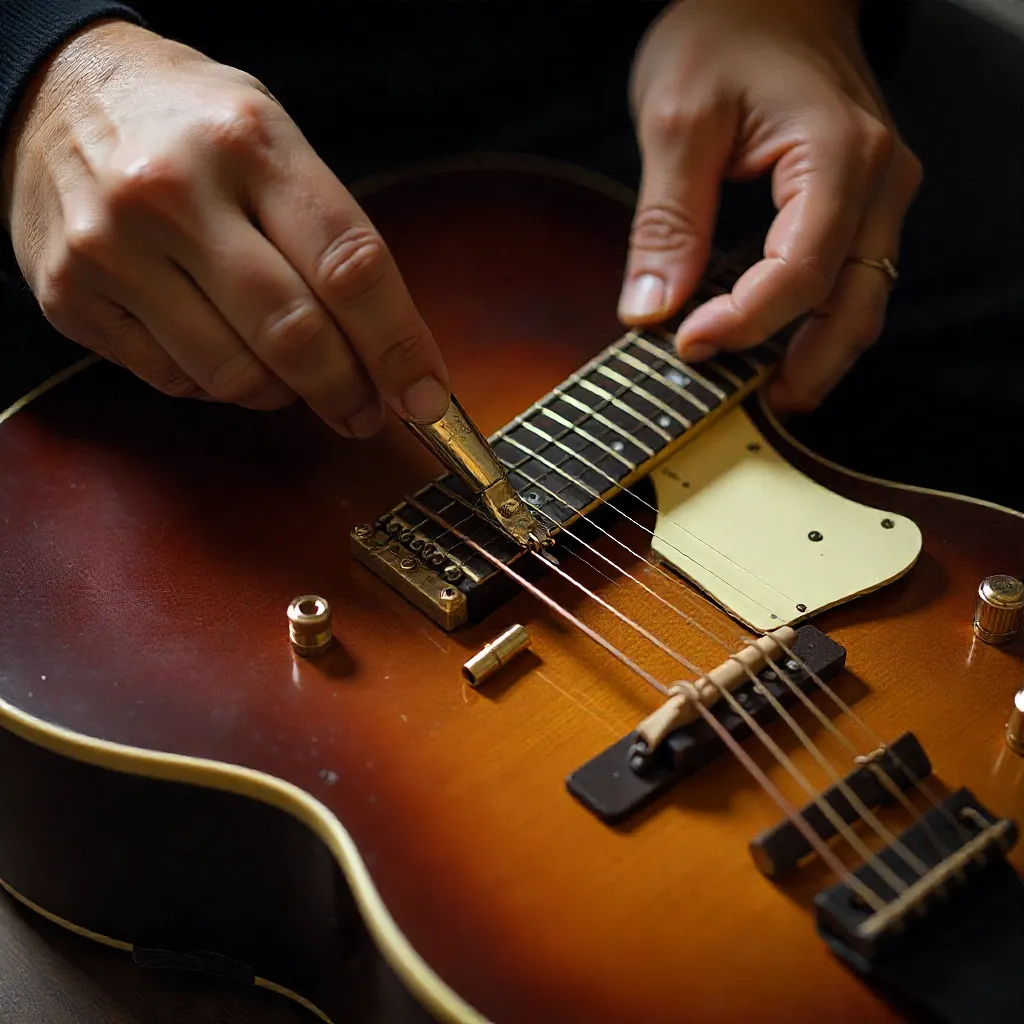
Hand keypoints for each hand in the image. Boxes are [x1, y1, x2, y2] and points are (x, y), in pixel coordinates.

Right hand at [1, 20, 449, 436]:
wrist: (51, 92)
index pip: (349, 265)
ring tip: (294, 375)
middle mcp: (174, 191)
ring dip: (283, 394)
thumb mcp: (271, 138)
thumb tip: (391, 350)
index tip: (425, 396)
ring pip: (234, 375)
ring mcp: (113, 247)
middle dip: (347, 391)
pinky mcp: (72, 295)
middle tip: (367, 411)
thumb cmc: (189, 125)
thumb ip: (329, 233)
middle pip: (294, 334)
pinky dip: (218, 386)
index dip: (398, 346)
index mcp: (249, 142)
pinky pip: (175, 381)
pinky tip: (224, 352)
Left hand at [617, 0, 921, 412]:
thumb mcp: (676, 120)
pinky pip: (848, 277)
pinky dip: (812, 319)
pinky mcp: (862, 203)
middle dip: (804, 365)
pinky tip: (769, 343)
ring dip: (815, 352)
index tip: (686, 346)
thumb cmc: (726, 31)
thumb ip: (667, 221)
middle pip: (855, 303)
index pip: (801, 270)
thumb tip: (649, 310)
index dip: (745, 323)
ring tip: (762, 390)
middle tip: (753, 408)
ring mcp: (880, 193)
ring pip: (862, 300)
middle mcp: (879, 178)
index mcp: (839, 154)